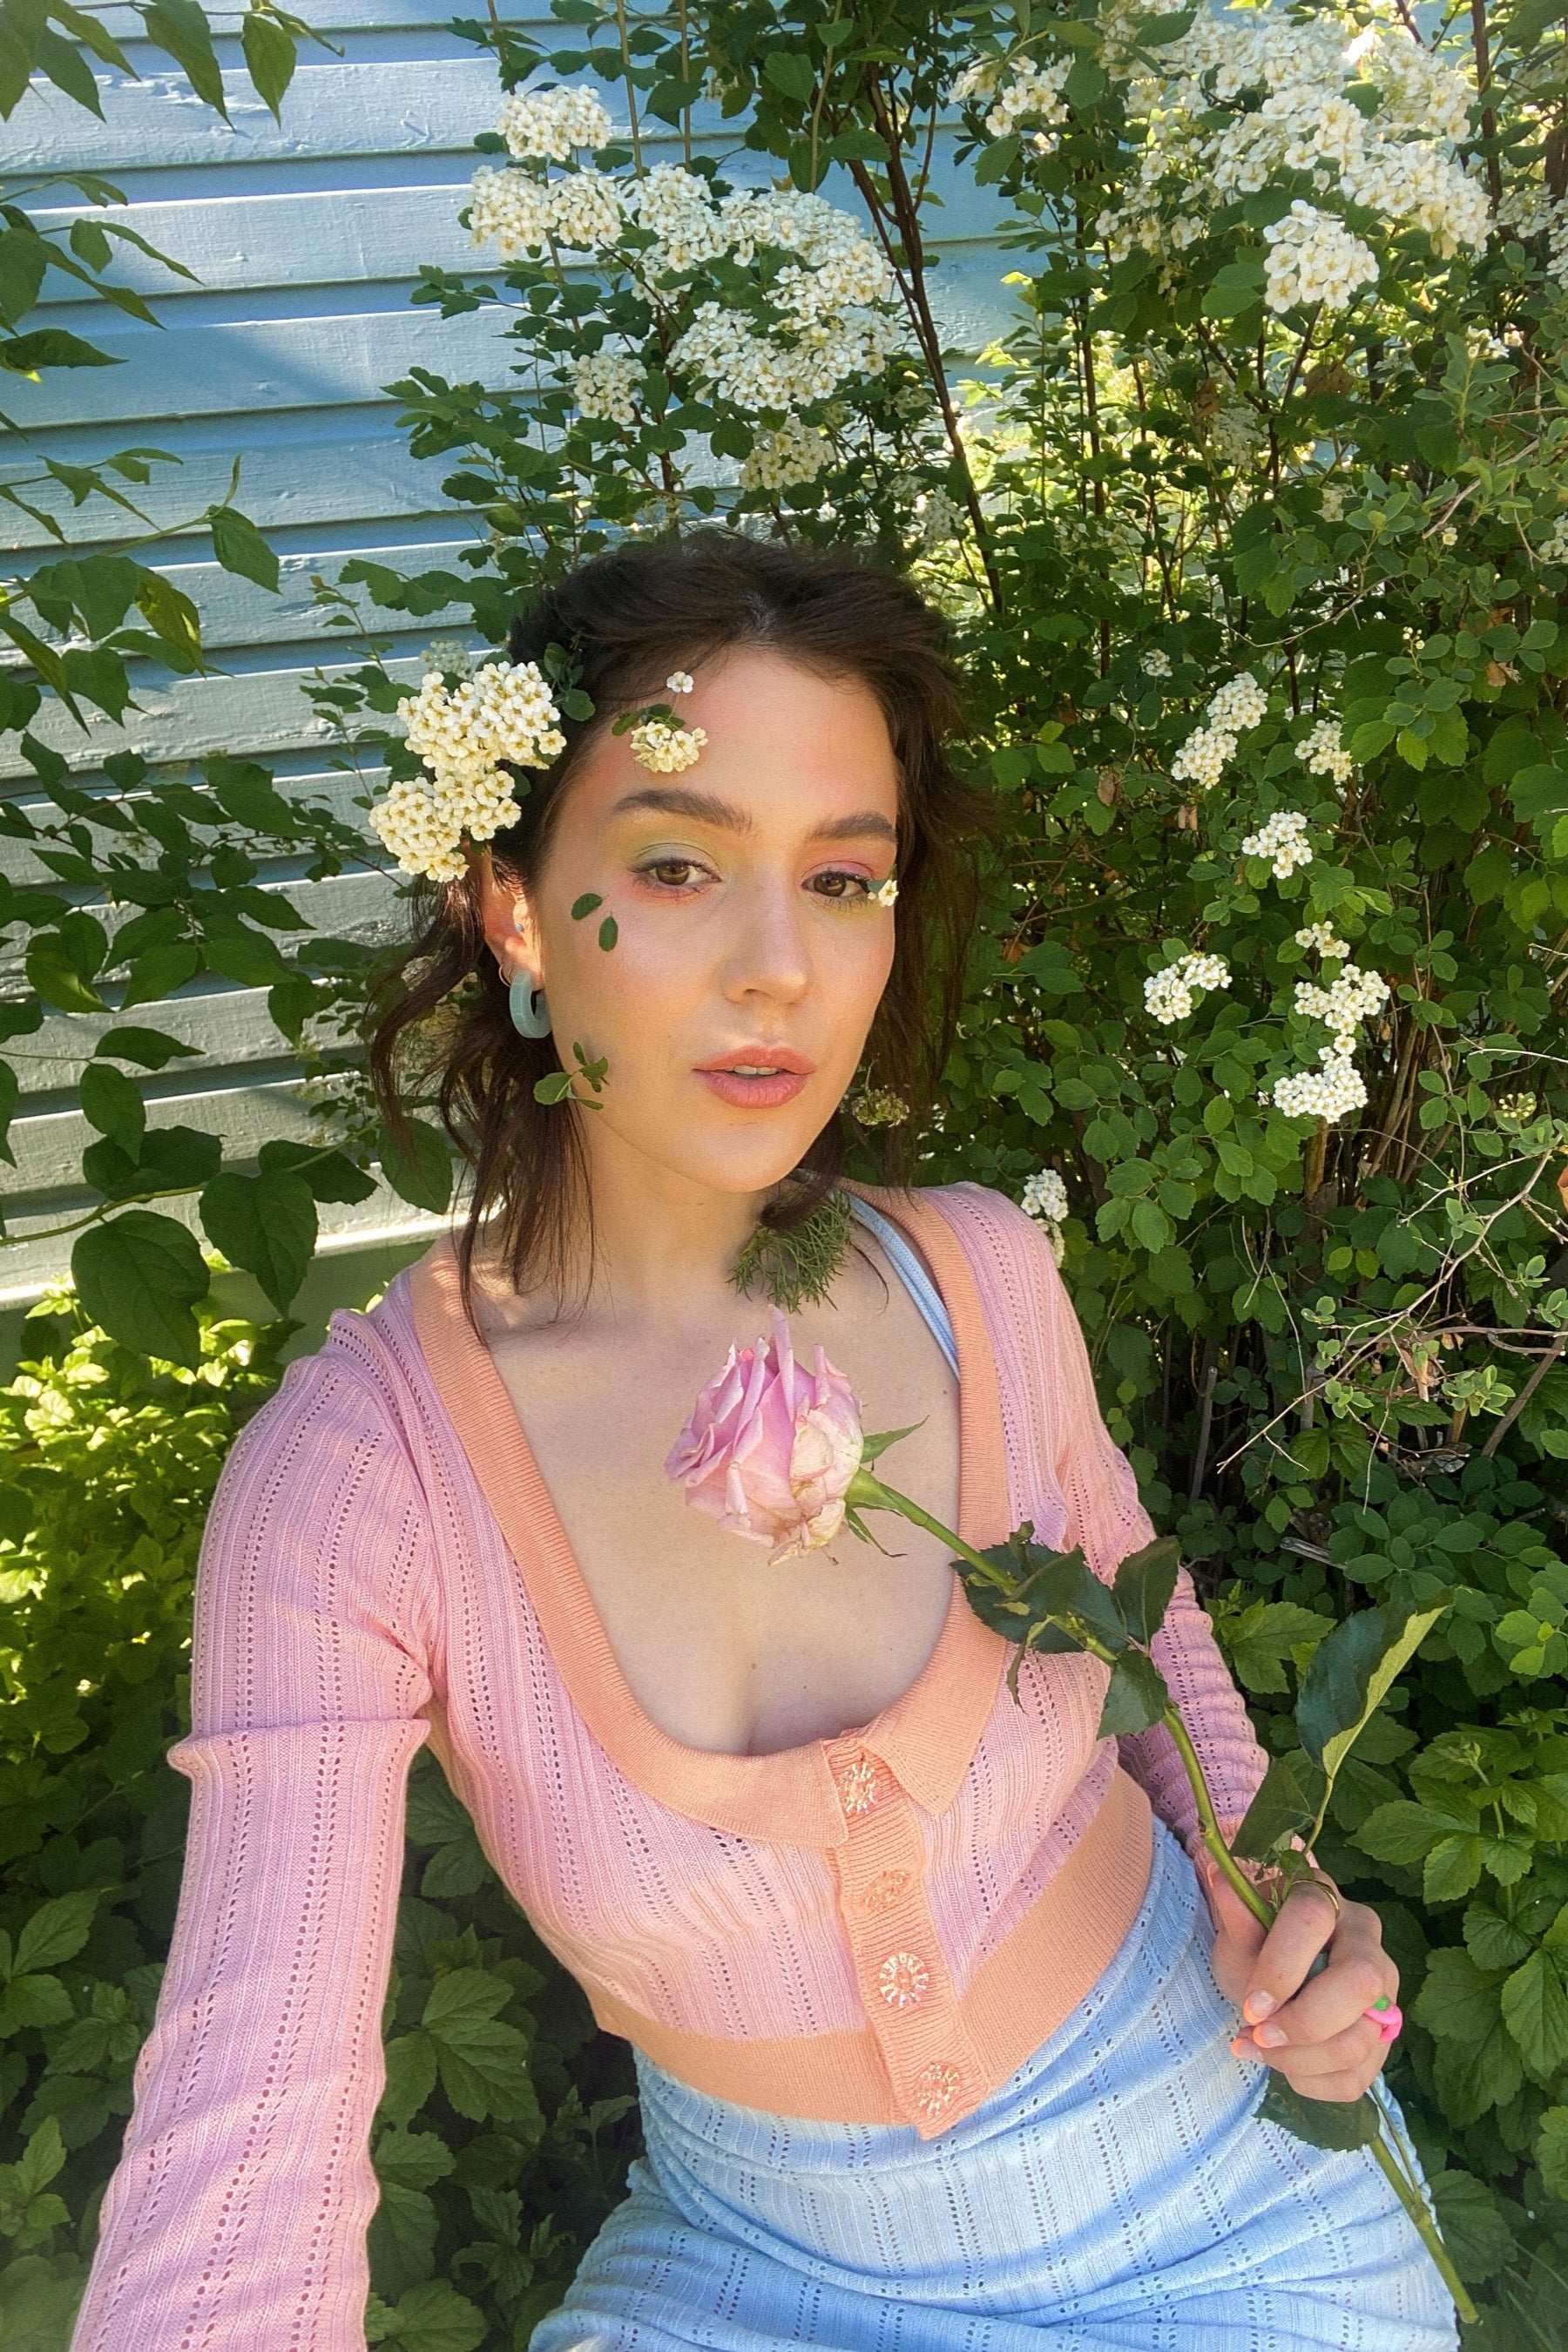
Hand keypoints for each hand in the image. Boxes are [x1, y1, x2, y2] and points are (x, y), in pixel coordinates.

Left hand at [1204, 1861, 1398, 2102]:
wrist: (1274, 1981)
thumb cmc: (1256, 1947)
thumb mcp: (1238, 1932)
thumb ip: (1236, 1914)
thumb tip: (1221, 1876)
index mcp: (1325, 1898)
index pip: (1313, 1919)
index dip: (1282, 1968)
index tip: (1251, 2007)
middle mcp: (1366, 1939)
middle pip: (1359, 1983)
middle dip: (1305, 2023)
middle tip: (1260, 2037)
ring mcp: (1385, 1990)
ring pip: (1361, 2039)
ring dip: (1301, 2060)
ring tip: (1259, 2050)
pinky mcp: (1384, 2037)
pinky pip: (1358, 2076)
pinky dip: (1313, 2082)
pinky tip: (1286, 2065)